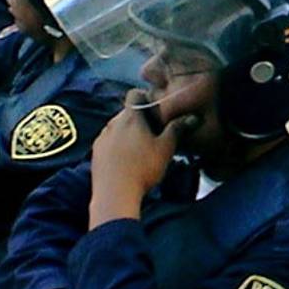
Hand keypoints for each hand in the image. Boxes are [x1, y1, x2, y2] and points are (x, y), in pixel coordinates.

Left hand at [88, 90, 198, 227]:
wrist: (115, 194)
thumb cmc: (143, 168)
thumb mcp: (166, 149)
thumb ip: (177, 129)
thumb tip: (193, 117)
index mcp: (131, 118)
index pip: (135, 94)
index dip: (146, 98)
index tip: (156, 110)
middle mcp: (112, 123)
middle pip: (127, 113)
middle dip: (140, 119)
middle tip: (154, 134)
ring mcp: (101, 138)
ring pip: (117, 128)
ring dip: (128, 133)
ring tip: (140, 150)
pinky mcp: (95, 153)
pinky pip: (108, 142)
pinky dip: (117, 146)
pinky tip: (126, 161)